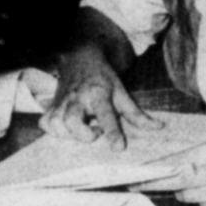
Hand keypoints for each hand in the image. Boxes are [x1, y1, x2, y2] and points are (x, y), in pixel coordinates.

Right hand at [41, 45, 162, 149]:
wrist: (80, 57)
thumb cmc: (103, 79)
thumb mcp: (122, 93)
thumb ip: (137, 114)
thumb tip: (159, 127)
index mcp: (98, 93)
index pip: (105, 114)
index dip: (111, 132)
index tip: (118, 148)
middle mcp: (78, 97)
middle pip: (72, 121)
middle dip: (84, 134)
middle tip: (96, 130)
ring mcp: (62, 101)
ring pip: (57, 124)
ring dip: (70, 134)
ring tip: (83, 128)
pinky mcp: (51, 105)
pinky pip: (46, 123)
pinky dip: (54, 131)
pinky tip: (67, 129)